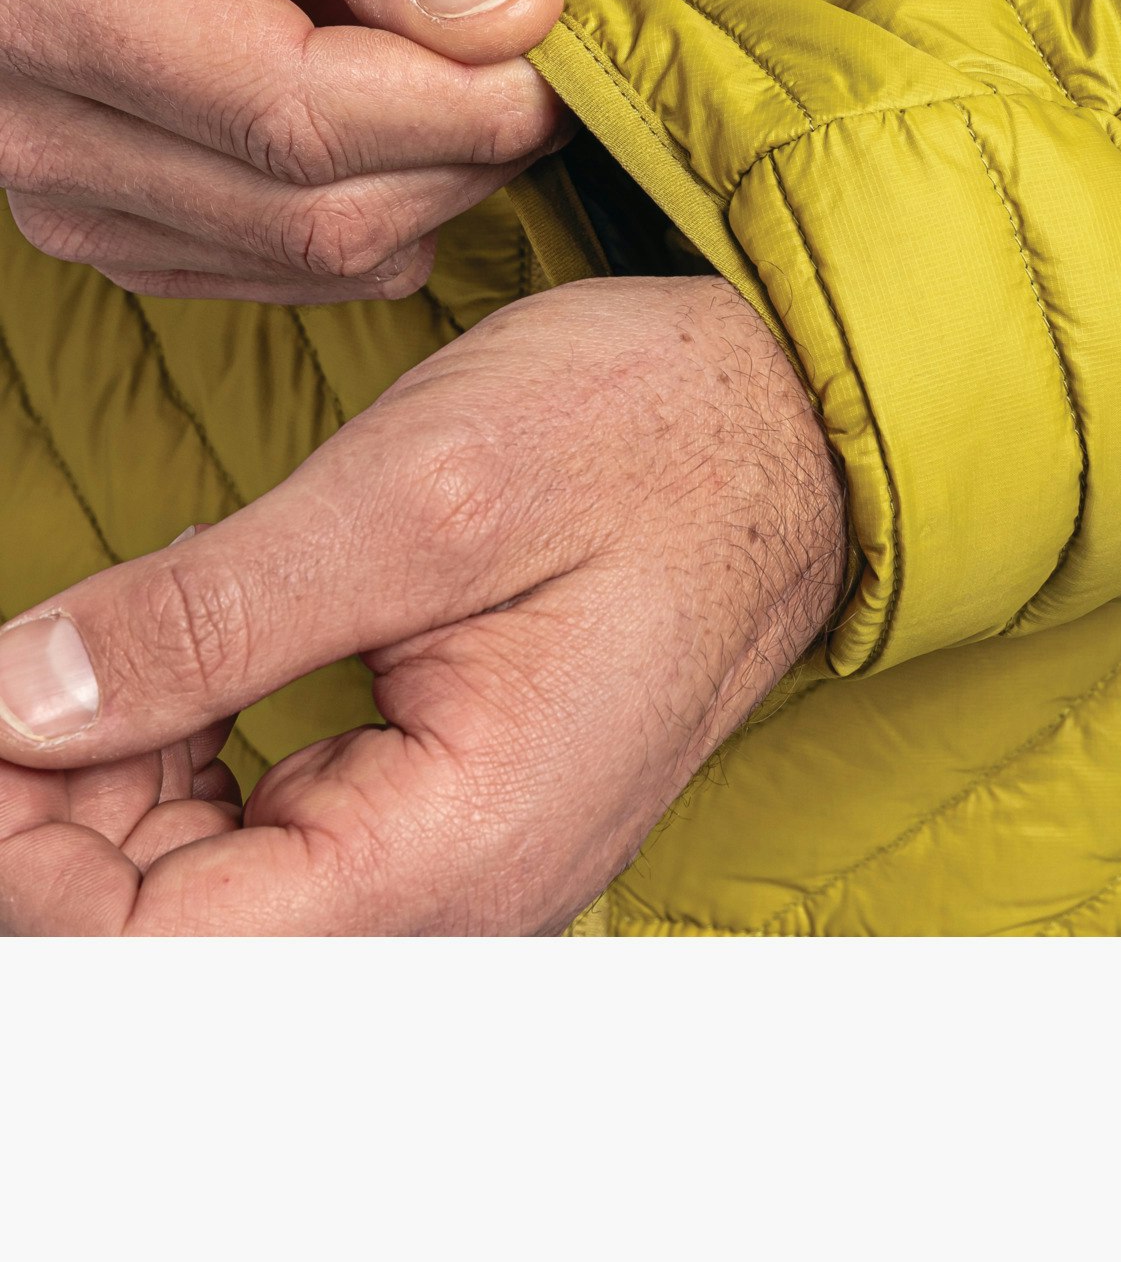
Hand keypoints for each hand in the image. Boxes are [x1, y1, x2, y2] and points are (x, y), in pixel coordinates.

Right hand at [0, 0, 564, 303]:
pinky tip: (385, 100)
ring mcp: (59, 194)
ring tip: (452, 56)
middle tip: (538, 52)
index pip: (297, 113)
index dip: (465, 102)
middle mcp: (25, 121)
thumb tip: (510, 18)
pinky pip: (297, 268)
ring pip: (322, 254)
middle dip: (470, 142)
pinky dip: (385, 199)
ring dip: (436, 173)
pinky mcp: (110, 230)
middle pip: (321, 208)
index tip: (558, 49)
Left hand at [0, 277, 845, 933]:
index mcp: (451, 852)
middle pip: (168, 940)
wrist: (785, 427)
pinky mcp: (446, 816)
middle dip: (57, 806)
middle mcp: (454, 901)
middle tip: (42, 649)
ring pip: (206, 900)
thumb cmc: (641, 442)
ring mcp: (453, 865)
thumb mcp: (411, 498)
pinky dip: (188, 762)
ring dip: (115, 782)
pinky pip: (272, 845)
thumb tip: (11, 701)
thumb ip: (205, 617)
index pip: (151, 951)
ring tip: (119, 637)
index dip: (18, 842)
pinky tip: (190, 662)